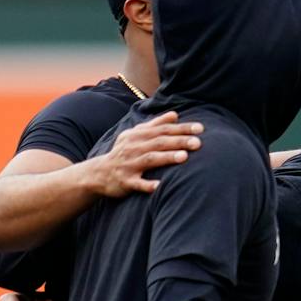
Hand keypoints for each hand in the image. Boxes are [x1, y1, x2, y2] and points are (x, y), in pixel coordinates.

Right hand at [88, 111, 202, 196]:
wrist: (99, 173)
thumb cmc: (125, 152)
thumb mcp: (136, 135)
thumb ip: (155, 125)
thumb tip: (175, 114)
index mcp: (138, 136)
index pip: (163, 130)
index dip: (181, 128)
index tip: (201, 129)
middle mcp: (134, 148)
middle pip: (159, 143)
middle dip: (178, 141)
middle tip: (198, 143)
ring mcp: (129, 164)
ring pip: (149, 159)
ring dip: (166, 158)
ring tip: (184, 157)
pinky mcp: (126, 181)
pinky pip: (137, 183)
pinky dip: (148, 185)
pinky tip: (160, 186)